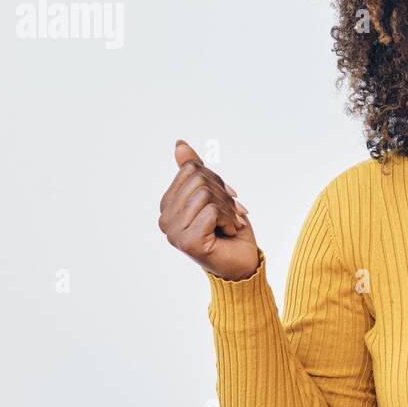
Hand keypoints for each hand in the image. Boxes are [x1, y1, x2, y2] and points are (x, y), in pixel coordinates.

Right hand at [159, 140, 258, 280]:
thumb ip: (194, 171)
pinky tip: (228, 233)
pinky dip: (230, 220)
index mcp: (167, 205)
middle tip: (232, 214)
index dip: (216, 180)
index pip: (191, 169)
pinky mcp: (188, 242)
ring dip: (229, 209)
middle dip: (224, 195)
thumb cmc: (229, 229)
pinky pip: (212, 211)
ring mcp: (173, 232)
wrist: (243, 262)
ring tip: (231, 225)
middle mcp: (165, 219)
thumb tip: (179, 144)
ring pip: (206, 194)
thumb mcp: (214, 194)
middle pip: (199, 179)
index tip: (227, 200)